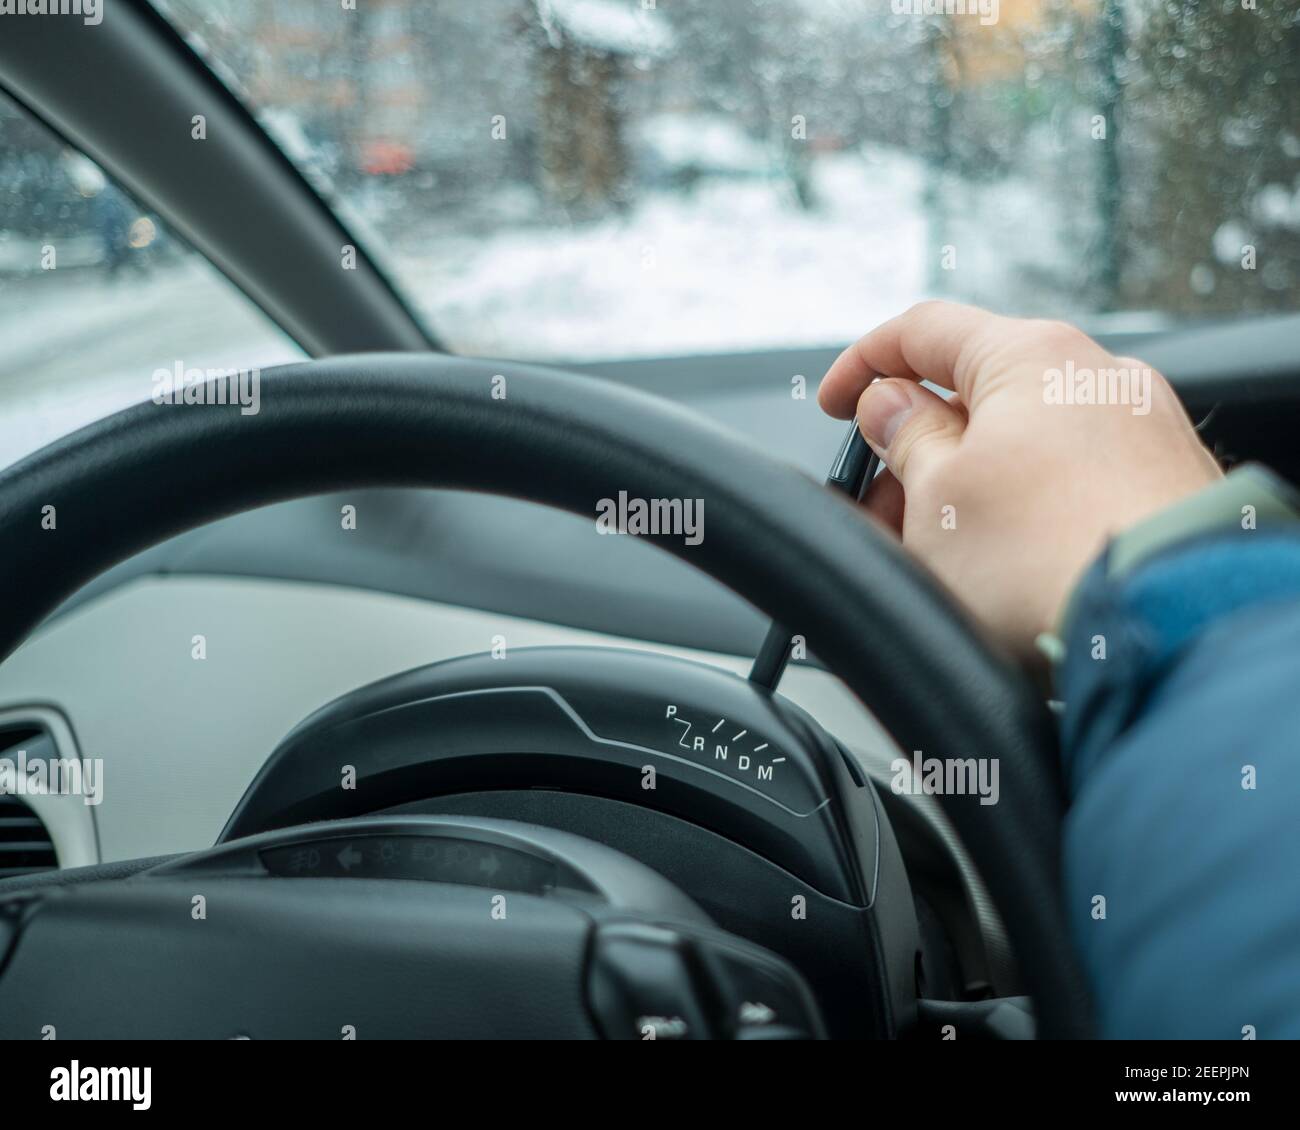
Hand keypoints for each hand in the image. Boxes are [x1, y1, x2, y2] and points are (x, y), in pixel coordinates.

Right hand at [818, 301, 1222, 663]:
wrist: (1164, 625)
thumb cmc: (1048, 557)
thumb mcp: (935, 494)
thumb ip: (903, 436)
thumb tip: (890, 405)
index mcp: (1033, 354)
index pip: (924, 329)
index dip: (865, 364)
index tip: (838, 402)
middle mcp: (1098, 375)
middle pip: (977, 392)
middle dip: (917, 449)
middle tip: (882, 507)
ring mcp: (1142, 429)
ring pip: (1024, 442)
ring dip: (966, 484)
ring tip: (937, 552)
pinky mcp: (1166, 484)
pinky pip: (1071, 478)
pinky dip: (1023, 505)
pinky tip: (1000, 560)